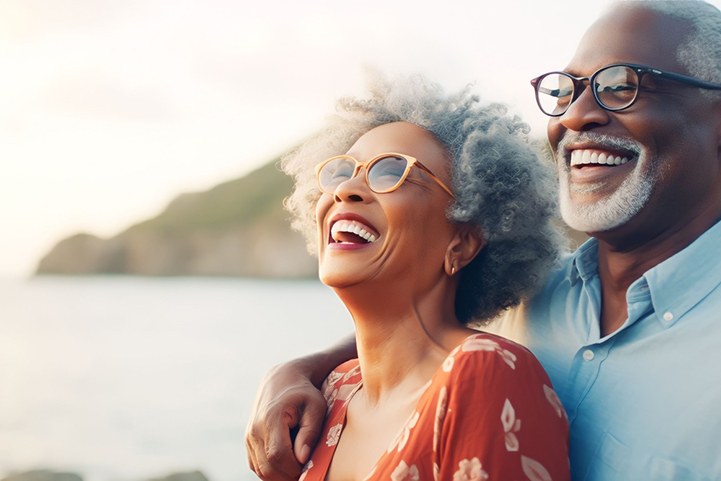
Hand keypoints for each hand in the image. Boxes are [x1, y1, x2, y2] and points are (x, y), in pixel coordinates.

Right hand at [246, 362, 326, 479]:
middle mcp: (254, 429)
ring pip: (261, 471)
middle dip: (288, 476)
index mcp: (270, 418)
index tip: (309, 467)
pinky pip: (258, 467)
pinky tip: (288, 465)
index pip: (278, 455)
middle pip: (268, 468)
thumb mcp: (316, 406)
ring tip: (298, 467)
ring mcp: (248, 438)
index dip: (294, 468)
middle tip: (307, 471)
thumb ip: (310, 431)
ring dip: (280, 476)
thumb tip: (302, 458)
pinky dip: (273, 472)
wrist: (281, 381)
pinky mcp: (248, 444)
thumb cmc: (304, 394)